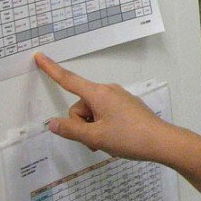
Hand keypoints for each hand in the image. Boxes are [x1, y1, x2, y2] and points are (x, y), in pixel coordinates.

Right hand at [34, 53, 171, 161]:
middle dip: (81, 125)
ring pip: (92, 113)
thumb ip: (71, 130)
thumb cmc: (129, 138)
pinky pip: (105, 114)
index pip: (68, 80)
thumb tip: (53, 123)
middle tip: (95, 142)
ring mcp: (119, 98)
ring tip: (107, 143)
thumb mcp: (95, 137)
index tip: (39, 57)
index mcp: (98, 94)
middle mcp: (108, 91)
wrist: (162, 142)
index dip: (51, 70)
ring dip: (92, 129)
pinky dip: (103, 127)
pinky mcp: (127, 107)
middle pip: (80, 106)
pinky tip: (115, 140)